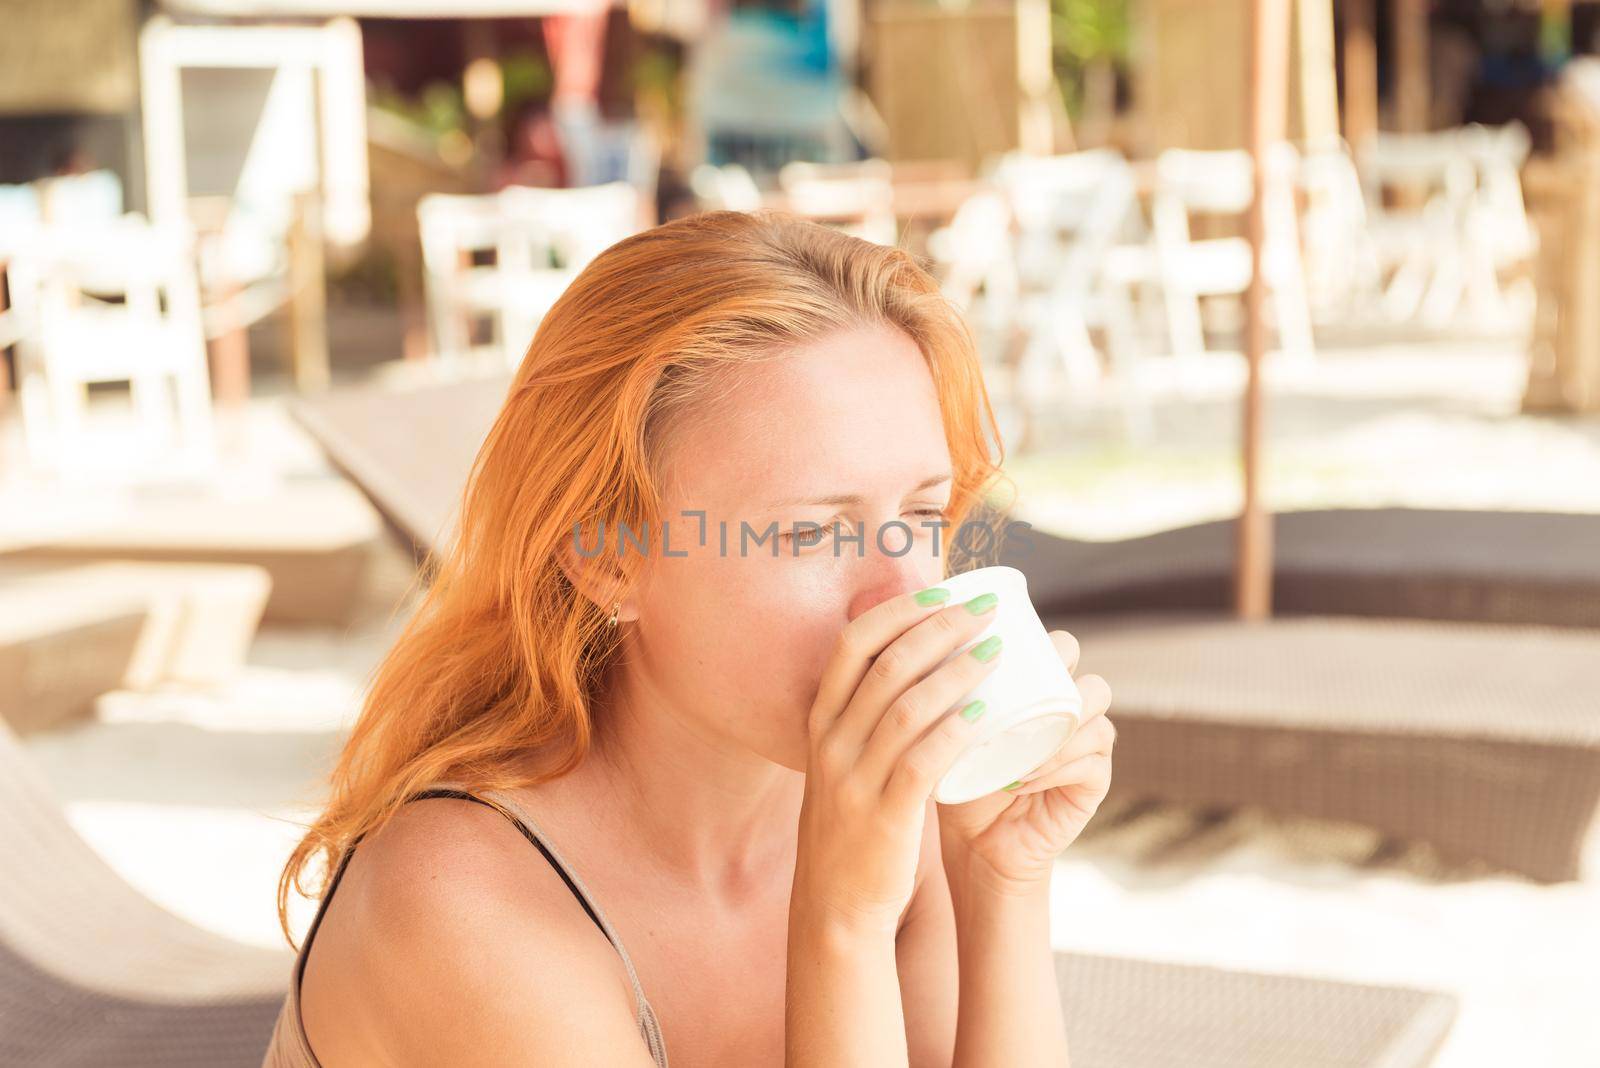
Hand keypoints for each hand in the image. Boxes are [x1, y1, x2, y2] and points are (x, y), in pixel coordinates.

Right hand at [792, 585, 1007, 933]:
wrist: (835, 904)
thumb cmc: (853, 822)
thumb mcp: (841, 760)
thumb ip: (865, 714)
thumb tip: (916, 656)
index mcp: (821, 720)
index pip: (853, 643)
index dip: (900, 611)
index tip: (944, 590)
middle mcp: (832, 742)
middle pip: (886, 667)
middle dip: (940, 629)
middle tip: (987, 611)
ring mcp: (854, 779)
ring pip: (906, 708)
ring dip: (956, 672)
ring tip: (997, 652)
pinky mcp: (884, 816)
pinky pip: (922, 763)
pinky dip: (955, 731)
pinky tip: (988, 712)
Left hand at [936, 629, 1113, 894]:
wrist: (972, 844)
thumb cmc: (951, 777)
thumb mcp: (936, 728)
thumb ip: (925, 686)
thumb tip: (884, 633)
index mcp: (1032, 681)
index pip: (1045, 638)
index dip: (1024, 632)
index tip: (979, 641)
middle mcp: (1064, 701)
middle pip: (1074, 656)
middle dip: (1047, 664)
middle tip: (1006, 683)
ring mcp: (1086, 739)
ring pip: (1091, 706)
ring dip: (1049, 718)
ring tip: (1007, 742)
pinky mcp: (1095, 779)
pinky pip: (1089, 759)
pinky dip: (1054, 765)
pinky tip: (1021, 777)